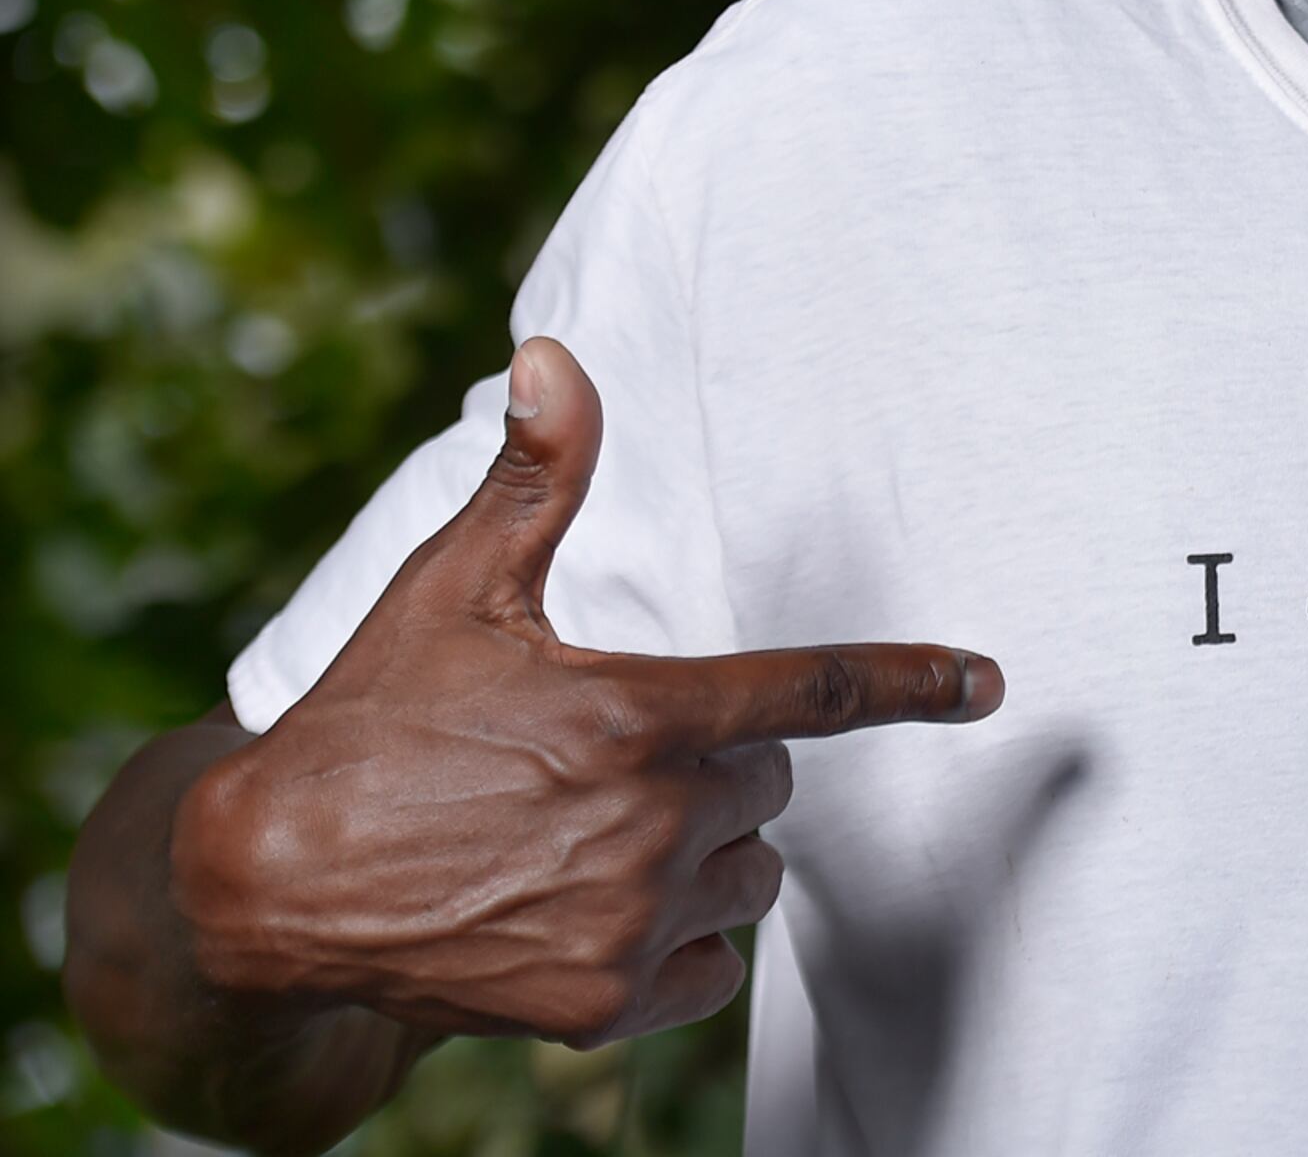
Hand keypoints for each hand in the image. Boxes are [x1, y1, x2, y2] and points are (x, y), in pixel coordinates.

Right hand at [169, 337, 1003, 1049]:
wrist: (264, 895)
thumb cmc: (368, 724)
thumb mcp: (451, 592)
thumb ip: (535, 481)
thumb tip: (557, 354)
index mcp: (636, 717)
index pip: (816, 694)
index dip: (914, 682)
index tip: (989, 680)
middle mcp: (651, 823)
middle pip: (769, 781)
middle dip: (717, 763)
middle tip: (606, 760)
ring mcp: (630, 920)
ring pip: (749, 873)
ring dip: (704, 853)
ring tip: (585, 835)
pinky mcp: (603, 1005)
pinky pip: (711, 967)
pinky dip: (676, 943)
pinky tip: (587, 910)